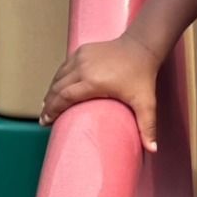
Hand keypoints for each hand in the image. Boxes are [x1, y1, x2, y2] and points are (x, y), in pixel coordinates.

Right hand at [40, 35, 161, 150]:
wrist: (142, 47)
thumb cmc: (142, 75)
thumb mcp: (145, 102)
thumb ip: (147, 126)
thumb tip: (152, 149)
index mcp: (93, 81)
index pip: (64, 97)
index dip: (53, 110)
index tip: (46, 122)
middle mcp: (83, 68)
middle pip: (57, 88)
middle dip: (48, 103)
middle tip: (44, 118)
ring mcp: (81, 57)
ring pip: (58, 76)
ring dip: (51, 90)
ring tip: (47, 105)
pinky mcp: (82, 51)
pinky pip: (65, 66)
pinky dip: (58, 78)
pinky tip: (57, 87)